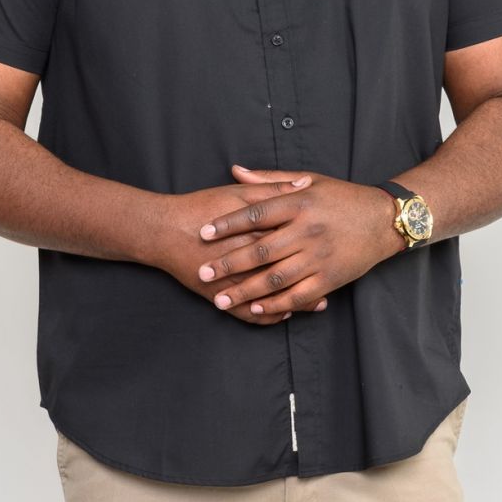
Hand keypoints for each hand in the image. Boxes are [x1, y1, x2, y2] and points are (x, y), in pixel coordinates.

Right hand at [147, 174, 327, 323]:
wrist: (163, 232)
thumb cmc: (200, 208)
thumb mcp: (239, 193)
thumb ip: (273, 189)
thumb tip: (305, 184)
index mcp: (257, 232)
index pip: (295, 241)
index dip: (319, 245)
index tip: (339, 244)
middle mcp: (248, 261)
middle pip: (289, 273)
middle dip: (314, 278)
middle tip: (336, 278)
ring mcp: (234, 284)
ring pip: (272, 300)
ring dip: (297, 304)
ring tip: (318, 303)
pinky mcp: (220, 298)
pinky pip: (250, 316)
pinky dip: (268, 317)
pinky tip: (284, 315)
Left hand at [191, 163, 402, 319]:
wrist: (384, 220)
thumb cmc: (343, 198)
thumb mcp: (309, 179)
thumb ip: (270, 180)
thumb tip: (235, 171)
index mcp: (300, 203)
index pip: (256, 213)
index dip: (227, 224)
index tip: (203, 232)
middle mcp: (308, 230)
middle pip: (261, 250)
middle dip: (229, 264)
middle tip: (204, 273)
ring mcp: (319, 257)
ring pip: (276, 278)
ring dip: (246, 291)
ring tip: (221, 299)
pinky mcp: (330, 279)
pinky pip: (298, 296)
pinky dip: (276, 305)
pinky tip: (256, 309)